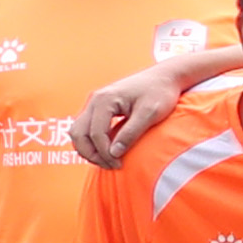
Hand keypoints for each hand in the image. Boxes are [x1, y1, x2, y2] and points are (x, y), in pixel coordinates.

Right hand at [69, 66, 188, 170]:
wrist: (164, 77)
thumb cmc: (160, 93)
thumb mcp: (150, 114)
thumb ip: (131, 132)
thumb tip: (114, 153)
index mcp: (104, 99)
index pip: (96, 133)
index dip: (104, 152)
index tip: (119, 164)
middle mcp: (94, 100)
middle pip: (79, 133)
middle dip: (91, 153)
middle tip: (111, 165)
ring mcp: (94, 104)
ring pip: (78, 132)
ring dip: (88, 149)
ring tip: (108, 162)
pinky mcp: (99, 108)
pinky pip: (86, 128)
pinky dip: (91, 142)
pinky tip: (107, 152)